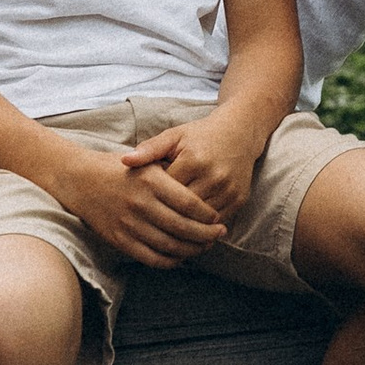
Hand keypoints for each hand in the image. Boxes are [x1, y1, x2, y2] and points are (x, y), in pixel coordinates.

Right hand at [52, 142, 227, 267]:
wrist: (79, 179)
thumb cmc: (118, 169)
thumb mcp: (146, 161)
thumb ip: (173, 175)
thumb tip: (204, 194)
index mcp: (150, 181)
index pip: (190, 204)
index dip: (208, 215)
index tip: (217, 218)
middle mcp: (140, 203)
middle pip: (184, 227)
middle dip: (207, 235)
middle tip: (218, 235)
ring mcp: (129, 224)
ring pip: (170, 246)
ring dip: (192, 250)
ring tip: (204, 246)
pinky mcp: (119, 240)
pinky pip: (151, 258)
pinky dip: (171, 261)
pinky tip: (181, 257)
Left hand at [123, 114, 261, 227]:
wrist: (239, 133)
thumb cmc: (200, 135)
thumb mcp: (174, 136)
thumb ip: (149, 149)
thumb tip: (124, 161)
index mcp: (193, 160)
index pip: (166, 191)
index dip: (153, 199)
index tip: (141, 205)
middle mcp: (213, 176)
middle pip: (183, 209)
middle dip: (167, 216)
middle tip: (150, 225)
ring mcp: (228, 189)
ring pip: (201, 220)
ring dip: (186, 227)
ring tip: (167, 232)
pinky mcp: (239, 199)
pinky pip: (218, 221)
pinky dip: (204, 227)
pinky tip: (190, 230)